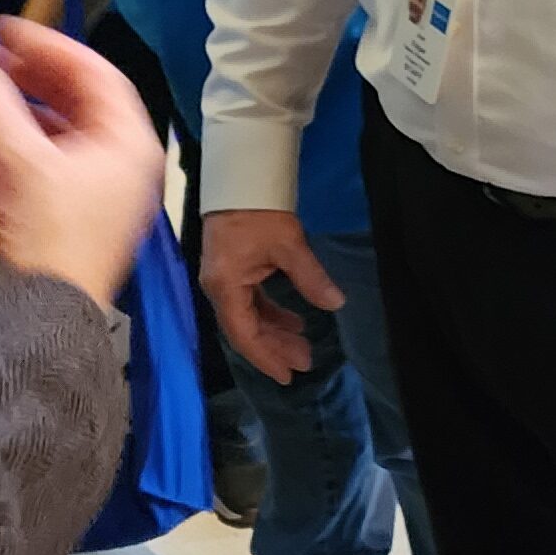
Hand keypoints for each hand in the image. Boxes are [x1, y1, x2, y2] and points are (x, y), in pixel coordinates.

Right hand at [0, 23, 162, 312]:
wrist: (45, 318)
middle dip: (26, 80)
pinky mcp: (71, 218)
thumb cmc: (50, 239)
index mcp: (128, 143)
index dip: (47, 46)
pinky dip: (8, 153)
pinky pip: (41, 170)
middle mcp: (121, 165)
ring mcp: (98, 193)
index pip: (94, 72)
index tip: (5, 32)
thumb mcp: (17, 160)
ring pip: (54, 136)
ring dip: (12, 115)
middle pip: (74, 102)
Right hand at [201, 206, 343, 381]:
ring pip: (248, 317)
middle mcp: (219, 289)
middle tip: (304, 363)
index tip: (288, 375)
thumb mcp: (288, 244)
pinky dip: (270, 313)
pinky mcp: (232, 271)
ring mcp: (223, 280)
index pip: (245, 334)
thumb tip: (336, 303)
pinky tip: (293, 320)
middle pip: (245, 330)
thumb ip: (310, 277)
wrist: (239, 179)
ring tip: (303, 345)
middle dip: (274, 348)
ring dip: (274, 332)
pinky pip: (250, 302)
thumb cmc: (259, 212)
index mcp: (226, 287)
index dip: (267, 357)